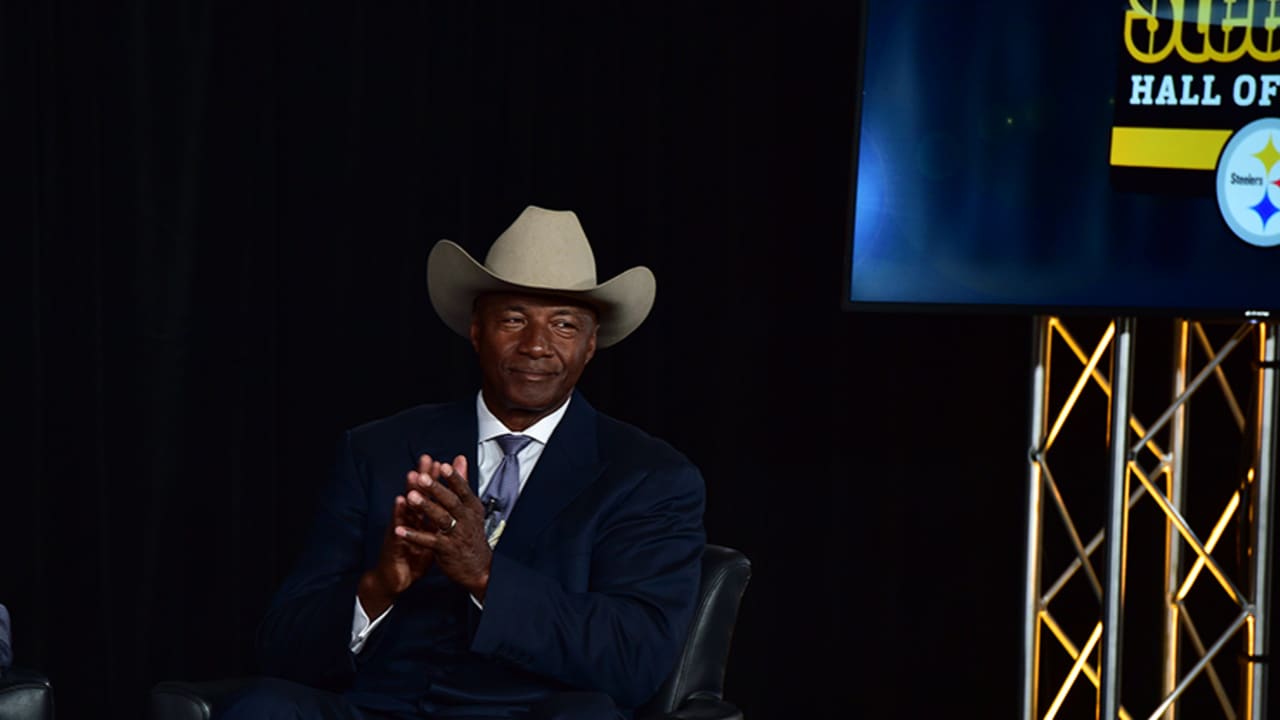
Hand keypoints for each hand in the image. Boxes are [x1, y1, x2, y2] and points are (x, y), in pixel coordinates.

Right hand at [357, 454, 439, 617]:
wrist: (395, 578)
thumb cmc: (412, 556)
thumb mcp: (429, 536)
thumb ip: (438, 520)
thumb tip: (450, 508)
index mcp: (420, 519)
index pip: (429, 496)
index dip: (435, 481)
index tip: (443, 462)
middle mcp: (409, 521)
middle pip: (417, 496)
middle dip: (422, 478)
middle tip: (426, 459)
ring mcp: (400, 530)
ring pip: (406, 508)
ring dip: (409, 492)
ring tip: (413, 475)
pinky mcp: (394, 543)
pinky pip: (398, 528)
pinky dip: (399, 516)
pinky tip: (399, 504)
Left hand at [395, 454, 493, 600]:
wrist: (478, 568)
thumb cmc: (471, 533)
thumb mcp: (470, 507)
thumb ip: (462, 482)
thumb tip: (459, 458)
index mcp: (471, 507)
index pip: (463, 490)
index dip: (454, 478)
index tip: (443, 465)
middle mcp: (466, 520)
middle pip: (451, 502)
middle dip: (435, 489)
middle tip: (421, 478)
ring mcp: (456, 535)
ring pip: (440, 519)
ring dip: (424, 508)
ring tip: (410, 497)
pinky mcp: (446, 550)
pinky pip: (428, 541)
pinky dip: (414, 535)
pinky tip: (400, 529)